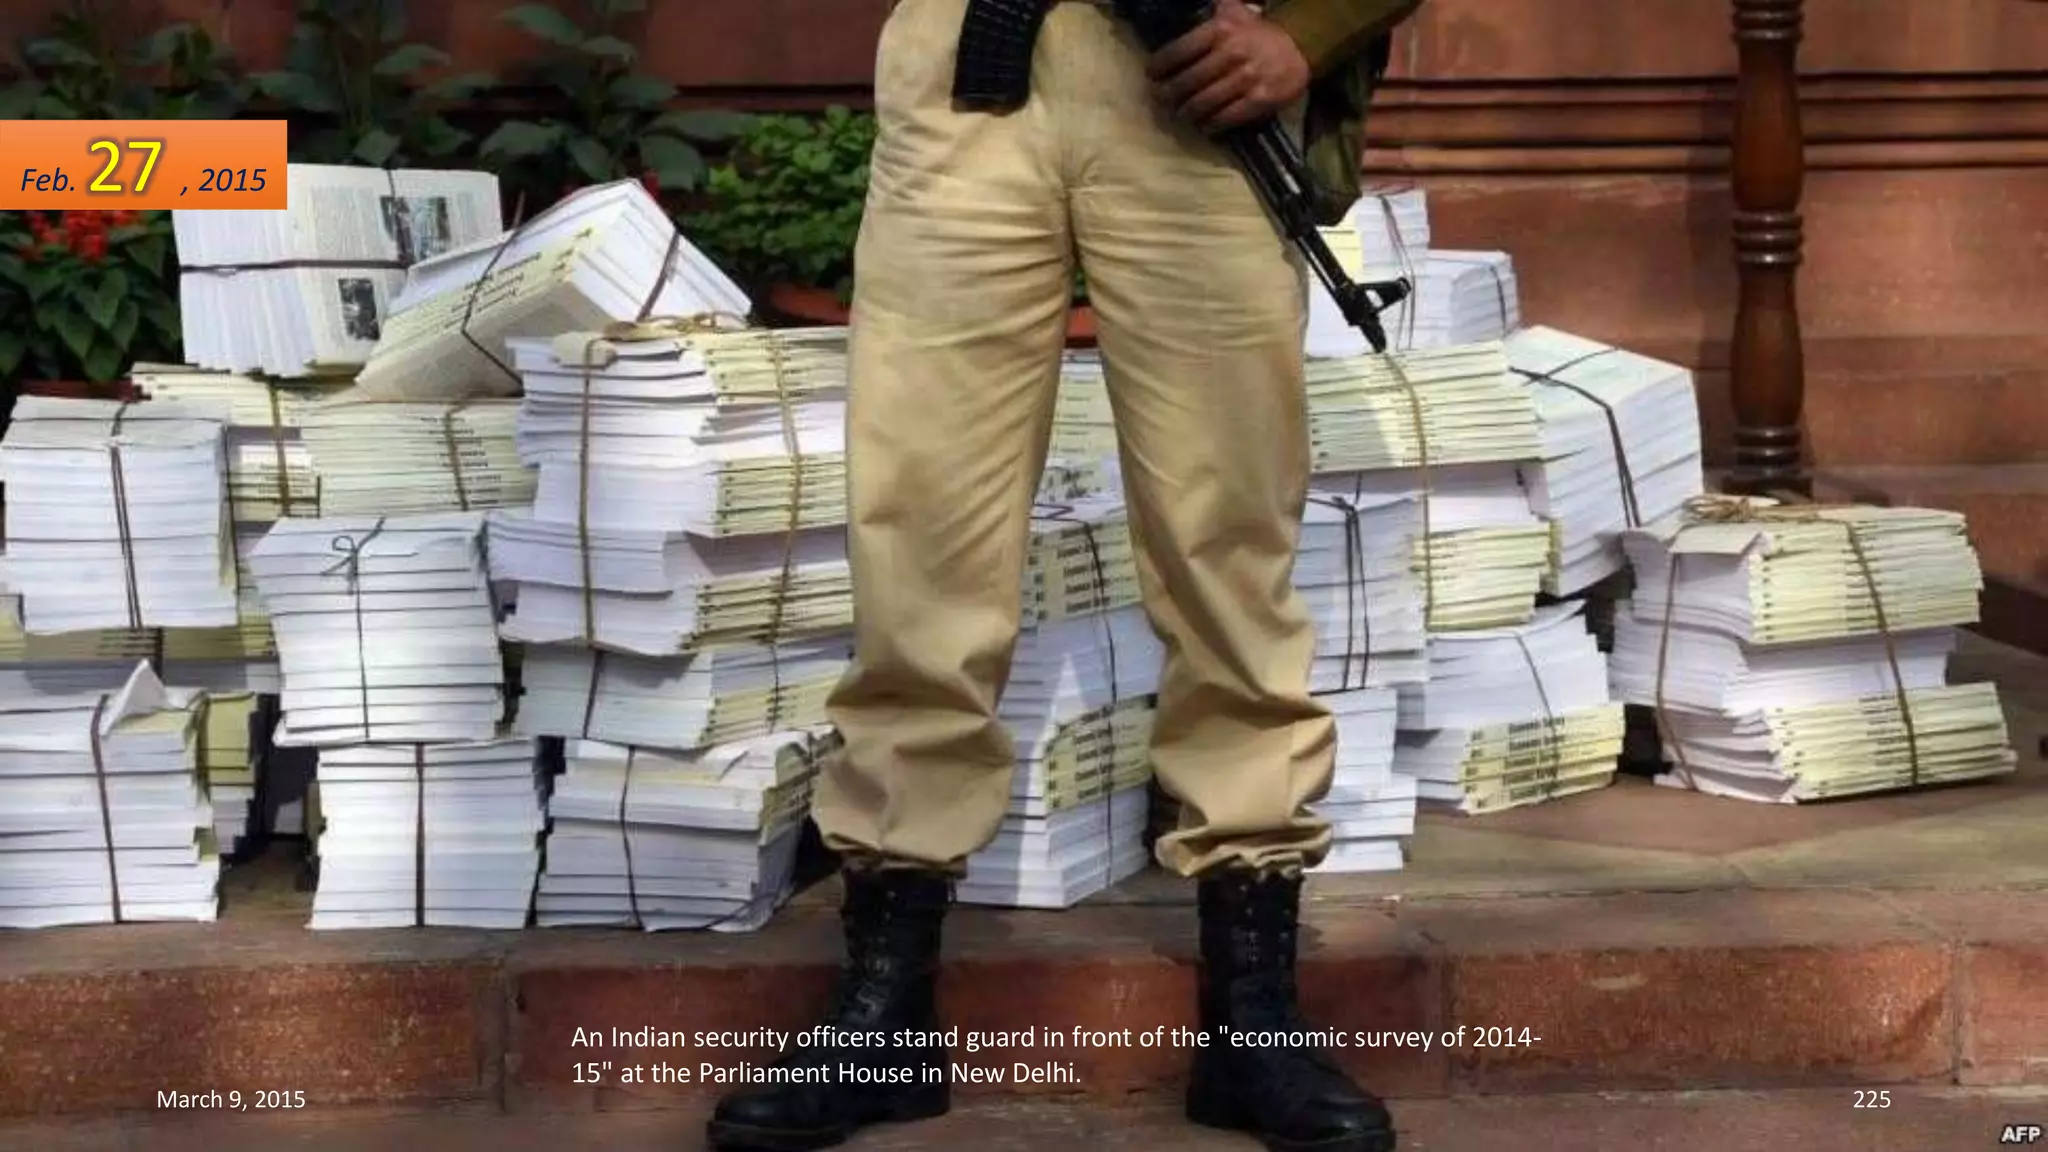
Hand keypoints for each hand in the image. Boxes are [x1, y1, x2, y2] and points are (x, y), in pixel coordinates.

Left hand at [1146, 0, 1311, 133]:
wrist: (1299, 47)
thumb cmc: (1258, 32)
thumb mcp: (1234, 11)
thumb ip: (1211, 9)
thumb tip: (1183, 8)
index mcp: (1221, 30)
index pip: (1180, 50)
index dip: (1160, 65)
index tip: (1151, 75)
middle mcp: (1231, 53)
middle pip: (1187, 81)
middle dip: (1168, 94)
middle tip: (1160, 100)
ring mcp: (1245, 78)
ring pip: (1204, 102)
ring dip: (1186, 112)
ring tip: (1180, 115)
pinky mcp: (1259, 100)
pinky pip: (1227, 117)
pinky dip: (1211, 125)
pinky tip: (1204, 127)